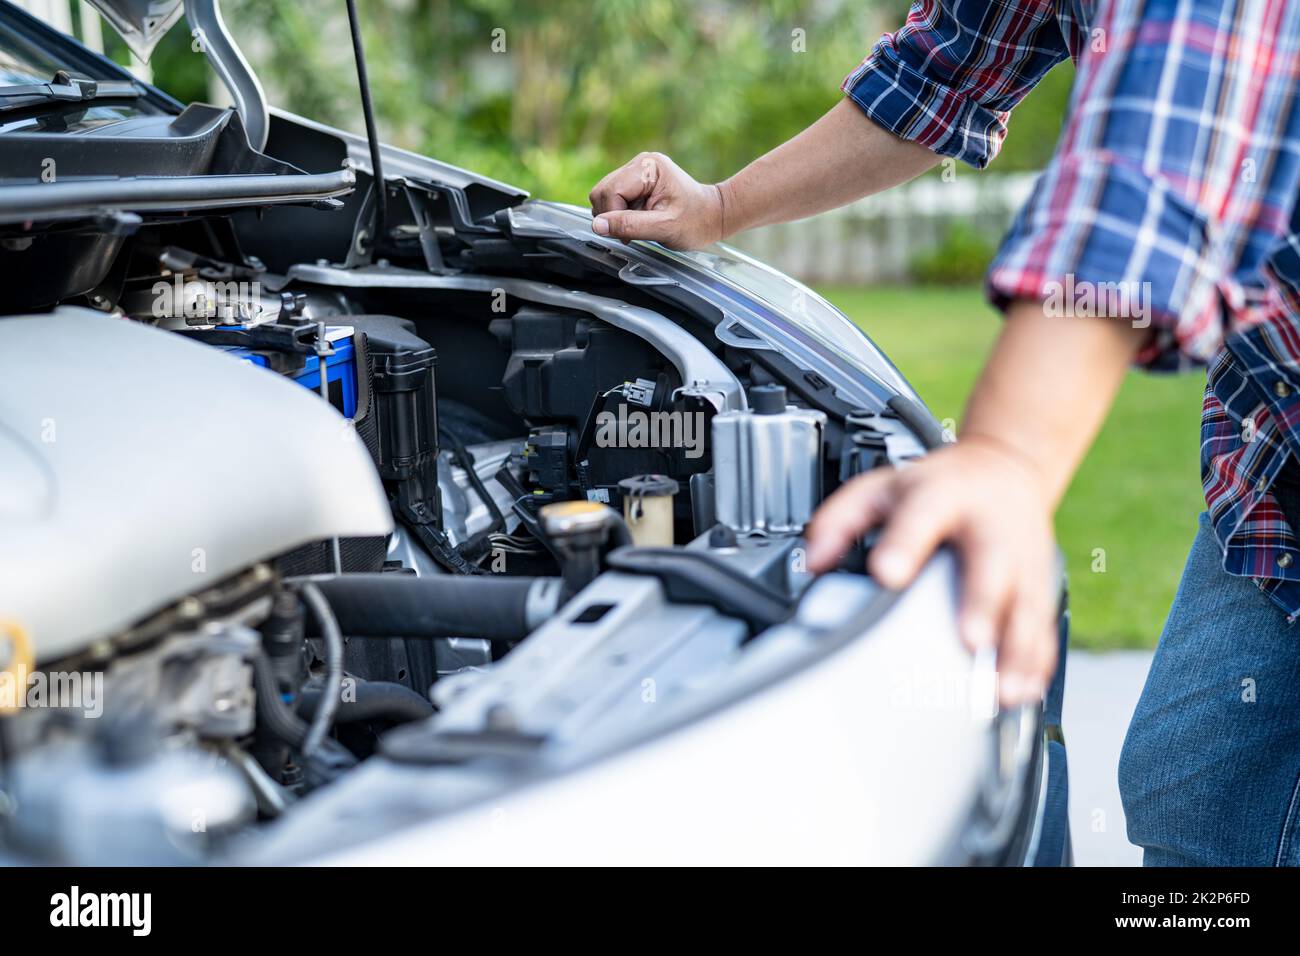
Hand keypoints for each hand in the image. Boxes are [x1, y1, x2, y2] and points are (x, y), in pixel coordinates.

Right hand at [588, 152, 723, 249]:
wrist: (713, 216)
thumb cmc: (696, 222)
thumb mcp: (664, 228)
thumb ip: (630, 226)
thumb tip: (598, 226)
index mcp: (649, 167)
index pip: (610, 192)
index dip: (614, 217)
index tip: (630, 235)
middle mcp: (641, 163)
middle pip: (602, 191)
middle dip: (612, 216)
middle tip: (634, 230)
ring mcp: (637, 170)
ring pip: (604, 195)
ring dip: (616, 216)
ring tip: (640, 223)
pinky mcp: (636, 181)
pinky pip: (613, 198)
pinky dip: (621, 213)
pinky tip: (640, 218)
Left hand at [805, 437, 1058, 707]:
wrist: (1005, 469)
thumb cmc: (938, 487)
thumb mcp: (882, 488)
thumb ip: (841, 520)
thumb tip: (812, 561)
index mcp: (942, 497)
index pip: (921, 517)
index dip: (904, 544)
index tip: (887, 573)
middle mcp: (989, 527)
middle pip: (990, 564)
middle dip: (981, 603)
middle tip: (969, 640)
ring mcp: (1021, 557)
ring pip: (1025, 603)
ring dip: (1016, 649)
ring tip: (1000, 687)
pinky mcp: (1040, 585)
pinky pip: (1042, 626)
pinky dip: (1036, 661)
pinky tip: (1023, 690)